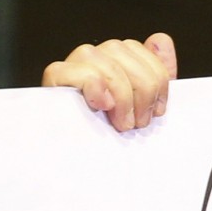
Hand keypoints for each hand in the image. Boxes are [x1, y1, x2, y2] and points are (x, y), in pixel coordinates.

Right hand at [41, 32, 177, 131]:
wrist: (94, 171)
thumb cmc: (122, 139)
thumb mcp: (148, 108)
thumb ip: (158, 74)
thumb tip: (160, 38)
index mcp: (113, 62)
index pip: (136, 47)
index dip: (156, 76)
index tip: (158, 111)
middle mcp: (90, 60)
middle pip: (119, 49)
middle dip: (142, 88)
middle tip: (140, 122)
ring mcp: (69, 70)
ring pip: (95, 56)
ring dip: (119, 93)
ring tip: (122, 123)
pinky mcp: (51, 87)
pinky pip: (65, 70)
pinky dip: (91, 85)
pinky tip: (102, 105)